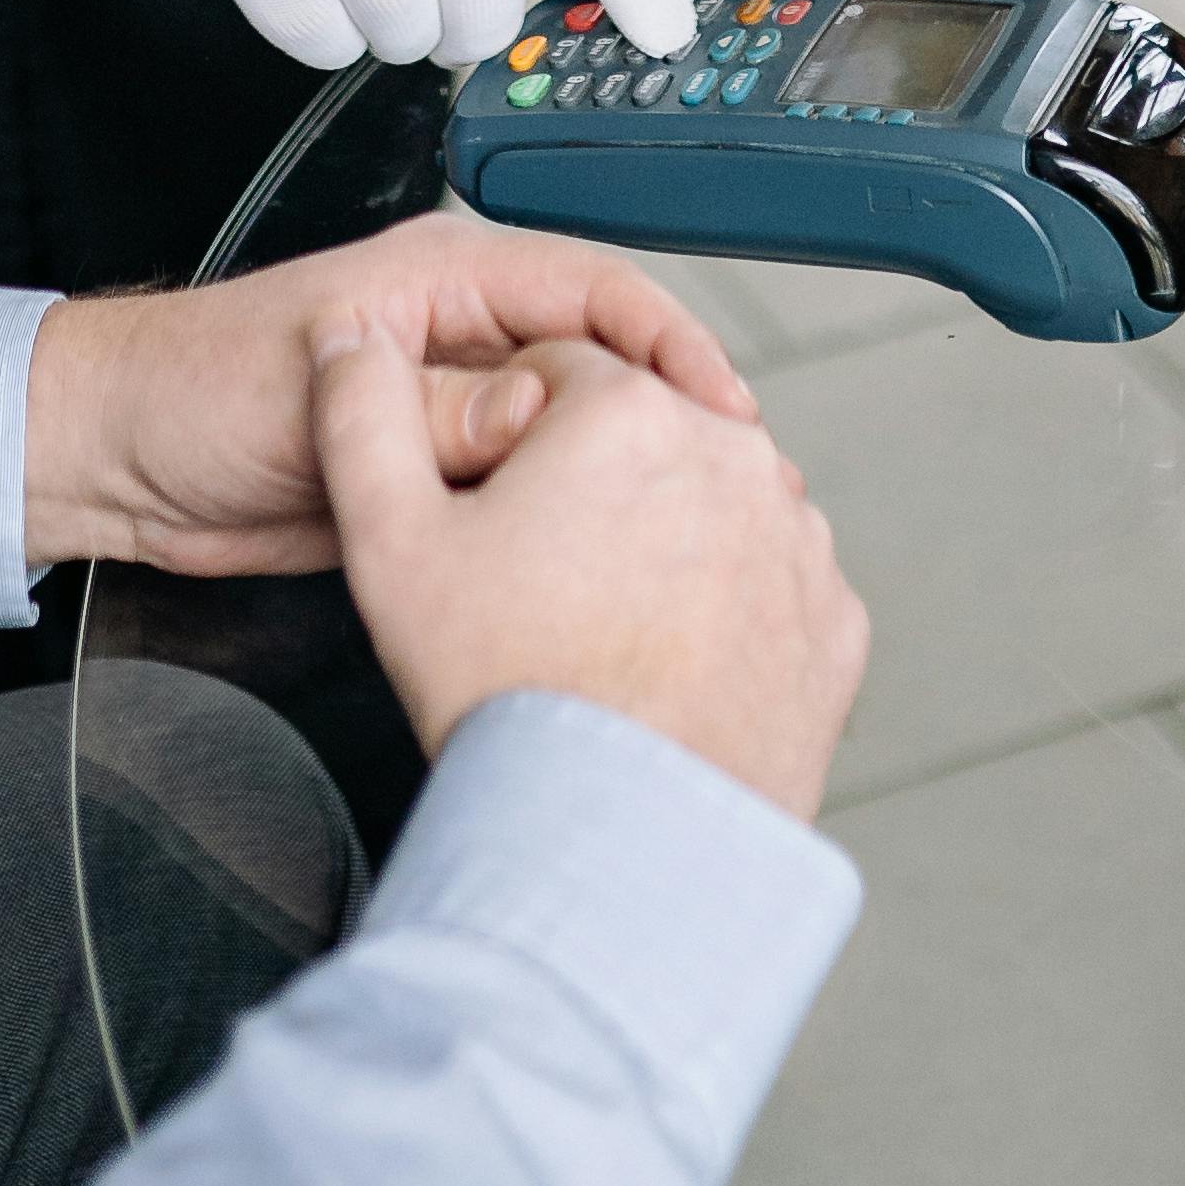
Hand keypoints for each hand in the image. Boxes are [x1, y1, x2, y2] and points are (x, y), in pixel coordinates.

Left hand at [22, 207, 758, 575]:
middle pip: (599, 366)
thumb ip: (435, 409)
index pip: (592, 288)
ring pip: (569, 440)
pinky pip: (522, 496)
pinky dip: (561, 524)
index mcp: (443, 276)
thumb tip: (541, 417)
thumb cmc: (188, 390)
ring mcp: (450, 409)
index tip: (719, 404)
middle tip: (724, 484)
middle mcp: (460, 335)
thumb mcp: (317, 397)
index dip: (668, 342)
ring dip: (617, 480)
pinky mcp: (434, 480)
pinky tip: (600, 565)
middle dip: (661, 419)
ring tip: (682, 533)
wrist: (116, 467)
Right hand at [314, 321, 869, 818]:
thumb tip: (350, 341)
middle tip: (543, 588)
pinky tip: (670, 664)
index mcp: (628, 412)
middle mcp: (731, 455)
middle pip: (643, 438)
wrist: (622, 844)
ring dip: (668, 543)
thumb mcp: (391, 543)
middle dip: (596, 489)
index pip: (558, 374)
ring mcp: (795, 540)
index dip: (513, 441)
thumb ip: (362, 416)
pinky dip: (729, 614)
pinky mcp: (834, 621)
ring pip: (711, 508)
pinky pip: (769, 588)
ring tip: (604, 634)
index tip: (497, 514)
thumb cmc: (514, 695)